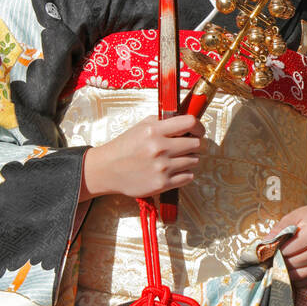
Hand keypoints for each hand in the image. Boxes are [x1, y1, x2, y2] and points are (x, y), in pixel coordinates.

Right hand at [80, 114, 204, 200]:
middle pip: (196, 144)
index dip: (199, 126)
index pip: (190, 123)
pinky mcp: (162, 184)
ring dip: (188, 159)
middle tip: (186, 146)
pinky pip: (188, 176)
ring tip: (175, 159)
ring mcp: (162, 167)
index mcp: (154, 130)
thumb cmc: (126, 146)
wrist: (107, 170)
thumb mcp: (142, 126)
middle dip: (193, 144)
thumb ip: (164, 122)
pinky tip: (173, 170)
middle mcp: (160, 148)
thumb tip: (188, 121)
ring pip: (194, 161)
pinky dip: (184, 173)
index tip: (198, 131)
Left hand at [274, 201, 306, 288]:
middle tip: (273, 258)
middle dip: (279, 262)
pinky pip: (306, 282)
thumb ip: (279, 229)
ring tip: (282, 263)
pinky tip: (294, 269)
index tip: (270, 250)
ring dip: (287, 272)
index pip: (286, 251)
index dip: (275, 251)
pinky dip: (297, 279)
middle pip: (291, 264)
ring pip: (297, 276)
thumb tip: (264, 244)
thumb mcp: (295, 216)